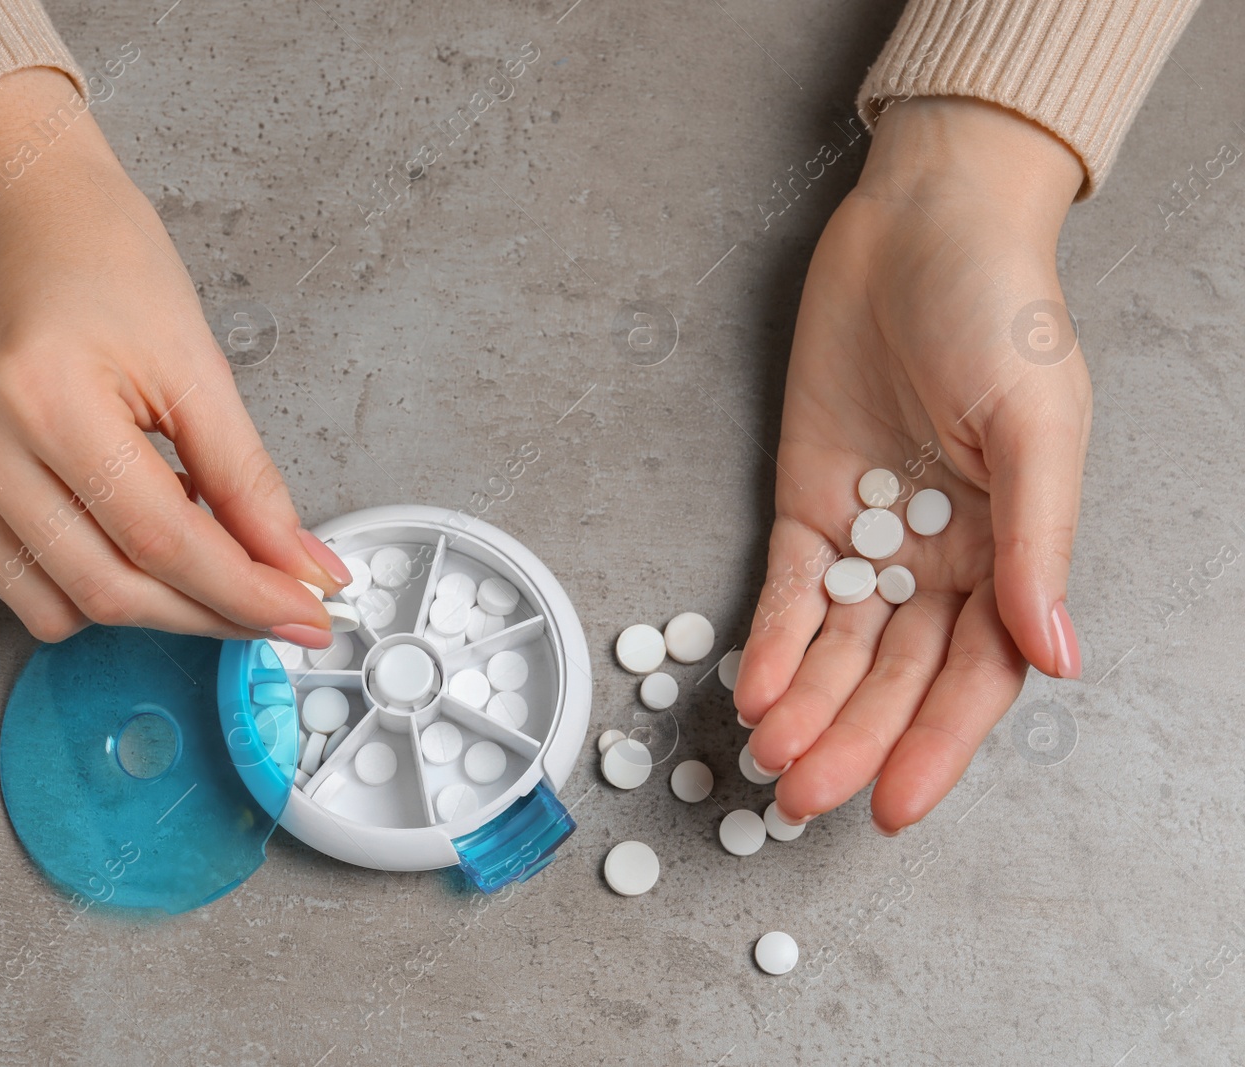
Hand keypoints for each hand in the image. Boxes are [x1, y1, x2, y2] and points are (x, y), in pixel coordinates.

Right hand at [0, 68, 346, 644]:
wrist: (15, 218)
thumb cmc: (104, 263)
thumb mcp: (197, 362)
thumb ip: (248, 480)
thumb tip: (301, 567)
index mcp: (47, 399)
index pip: (163, 540)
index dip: (246, 590)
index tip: (308, 610)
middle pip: (113, 589)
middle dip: (211, 611)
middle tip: (282, 604)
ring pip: (67, 608)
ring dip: (156, 608)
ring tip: (211, 556)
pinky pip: (26, 589)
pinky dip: (97, 588)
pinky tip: (140, 542)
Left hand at [736, 98, 1090, 833]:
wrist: (922, 228)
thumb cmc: (1002, 311)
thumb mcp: (1039, 426)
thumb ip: (1039, 545)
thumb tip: (1057, 657)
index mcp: (1013, 550)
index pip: (975, 674)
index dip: (937, 745)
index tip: (894, 806)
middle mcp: (943, 557)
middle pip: (895, 675)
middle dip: (851, 740)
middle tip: (802, 800)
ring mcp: (871, 533)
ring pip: (836, 646)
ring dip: (803, 706)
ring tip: (768, 761)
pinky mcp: (808, 501)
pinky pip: (788, 588)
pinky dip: (768, 638)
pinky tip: (747, 687)